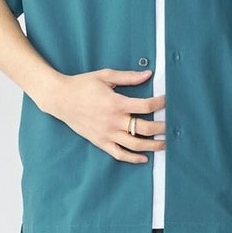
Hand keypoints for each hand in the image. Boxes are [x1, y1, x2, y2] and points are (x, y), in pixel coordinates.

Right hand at [45, 68, 166, 162]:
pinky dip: (133, 158)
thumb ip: (128, 77)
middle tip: (171, 126)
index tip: (167, 101)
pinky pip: (119, 154)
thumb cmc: (82, 85)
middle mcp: (113, 121)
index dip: (160, 103)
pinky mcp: (100, 142)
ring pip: (135, 144)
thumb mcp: (105, 76)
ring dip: (152, 146)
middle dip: (161, 127)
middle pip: (144, 128)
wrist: (60, 99)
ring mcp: (107, 134)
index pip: (145, 106)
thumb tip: (148, 74)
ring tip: (164, 144)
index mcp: (116, 103)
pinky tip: (144, 158)